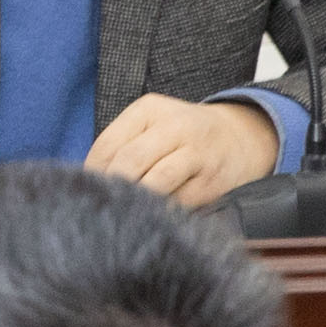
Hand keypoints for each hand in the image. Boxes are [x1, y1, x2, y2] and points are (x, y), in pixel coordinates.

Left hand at [87, 95, 284, 209]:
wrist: (240, 137)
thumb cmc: (181, 136)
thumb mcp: (151, 125)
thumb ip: (121, 146)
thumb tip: (86, 181)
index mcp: (150, 110)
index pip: (108, 144)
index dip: (92, 172)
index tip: (85, 191)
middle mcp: (175, 127)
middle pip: (129, 163)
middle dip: (112, 188)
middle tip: (102, 206)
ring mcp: (196, 154)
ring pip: (154, 184)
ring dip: (135, 202)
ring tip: (124, 213)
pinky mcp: (211, 182)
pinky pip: (177, 203)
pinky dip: (160, 213)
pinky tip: (151, 216)